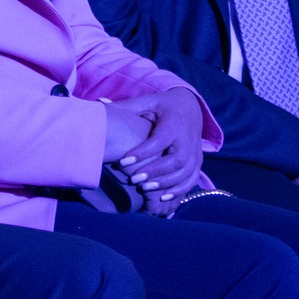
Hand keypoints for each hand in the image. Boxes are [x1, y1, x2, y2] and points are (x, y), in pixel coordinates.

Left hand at [110, 88, 206, 211]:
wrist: (190, 106)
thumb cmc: (163, 105)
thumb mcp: (147, 101)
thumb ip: (127, 106)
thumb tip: (100, 103)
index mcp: (174, 122)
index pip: (159, 140)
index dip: (142, 152)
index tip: (123, 162)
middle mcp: (187, 138)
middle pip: (176, 159)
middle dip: (155, 171)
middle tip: (134, 179)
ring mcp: (195, 150)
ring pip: (185, 171)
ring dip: (166, 183)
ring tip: (145, 188)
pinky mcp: (198, 160)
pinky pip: (192, 178)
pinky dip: (180, 189)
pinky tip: (163, 197)